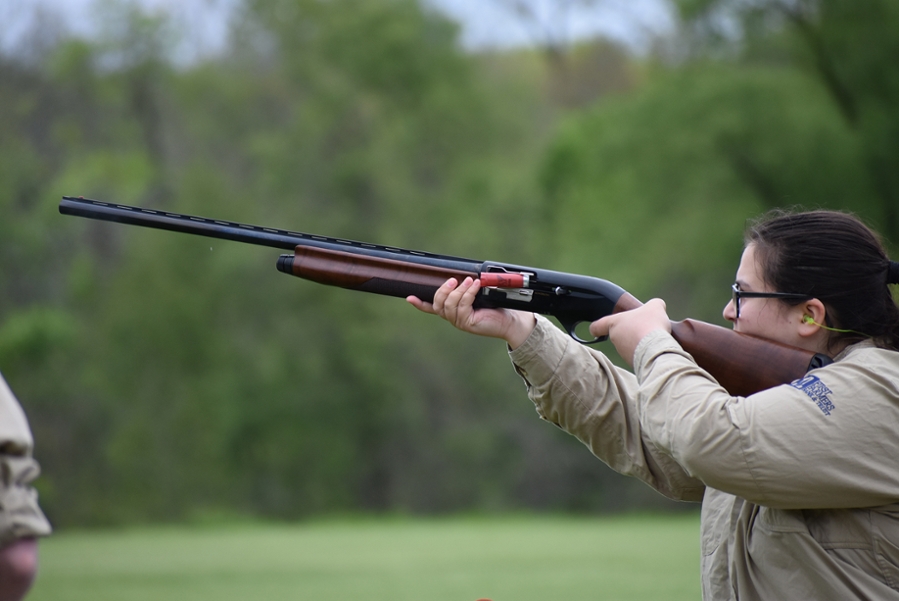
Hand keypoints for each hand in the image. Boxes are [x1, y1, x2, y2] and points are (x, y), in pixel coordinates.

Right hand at [407, 277, 535, 348]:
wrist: (511, 319)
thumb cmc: (495, 305)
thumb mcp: (478, 294)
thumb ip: (467, 287)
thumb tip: (463, 272)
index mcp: (452, 311)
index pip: (431, 308)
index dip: (419, 303)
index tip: (409, 297)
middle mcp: (453, 317)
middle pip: (437, 304)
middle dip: (443, 290)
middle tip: (453, 279)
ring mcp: (460, 322)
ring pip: (449, 305)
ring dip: (458, 290)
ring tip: (468, 280)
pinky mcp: (469, 323)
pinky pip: (463, 306)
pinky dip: (468, 293)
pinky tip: (475, 285)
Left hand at [589, 298, 670, 365]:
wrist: (656, 350)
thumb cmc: (650, 325)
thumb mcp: (655, 307)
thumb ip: (654, 304)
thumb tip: (657, 306)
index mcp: (614, 323)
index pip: (597, 326)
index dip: (596, 328)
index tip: (596, 331)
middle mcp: (615, 339)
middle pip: (619, 335)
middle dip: (630, 332)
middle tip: (645, 328)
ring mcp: (623, 353)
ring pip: (629, 346)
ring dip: (639, 342)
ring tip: (654, 338)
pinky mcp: (633, 364)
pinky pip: (639, 356)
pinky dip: (646, 352)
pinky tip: (656, 348)